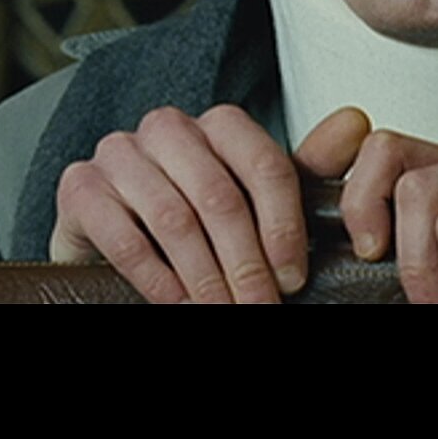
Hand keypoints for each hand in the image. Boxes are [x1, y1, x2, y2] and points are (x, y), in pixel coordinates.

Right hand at [49, 105, 368, 302]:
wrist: (111, 243)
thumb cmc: (193, 224)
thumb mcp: (252, 203)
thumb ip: (304, 170)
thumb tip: (358, 124)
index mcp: (215, 124)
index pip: (263, 165)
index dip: (283, 228)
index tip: (293, 280)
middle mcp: (165, 127)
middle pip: (219, 195)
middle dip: (245, 265)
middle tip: (260, 310)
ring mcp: (117, 152)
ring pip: (174, 217)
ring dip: (205, 278)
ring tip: (223, 314)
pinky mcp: (79, 185)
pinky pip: (124, 235)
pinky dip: (157, 279)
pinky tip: (178, 304)